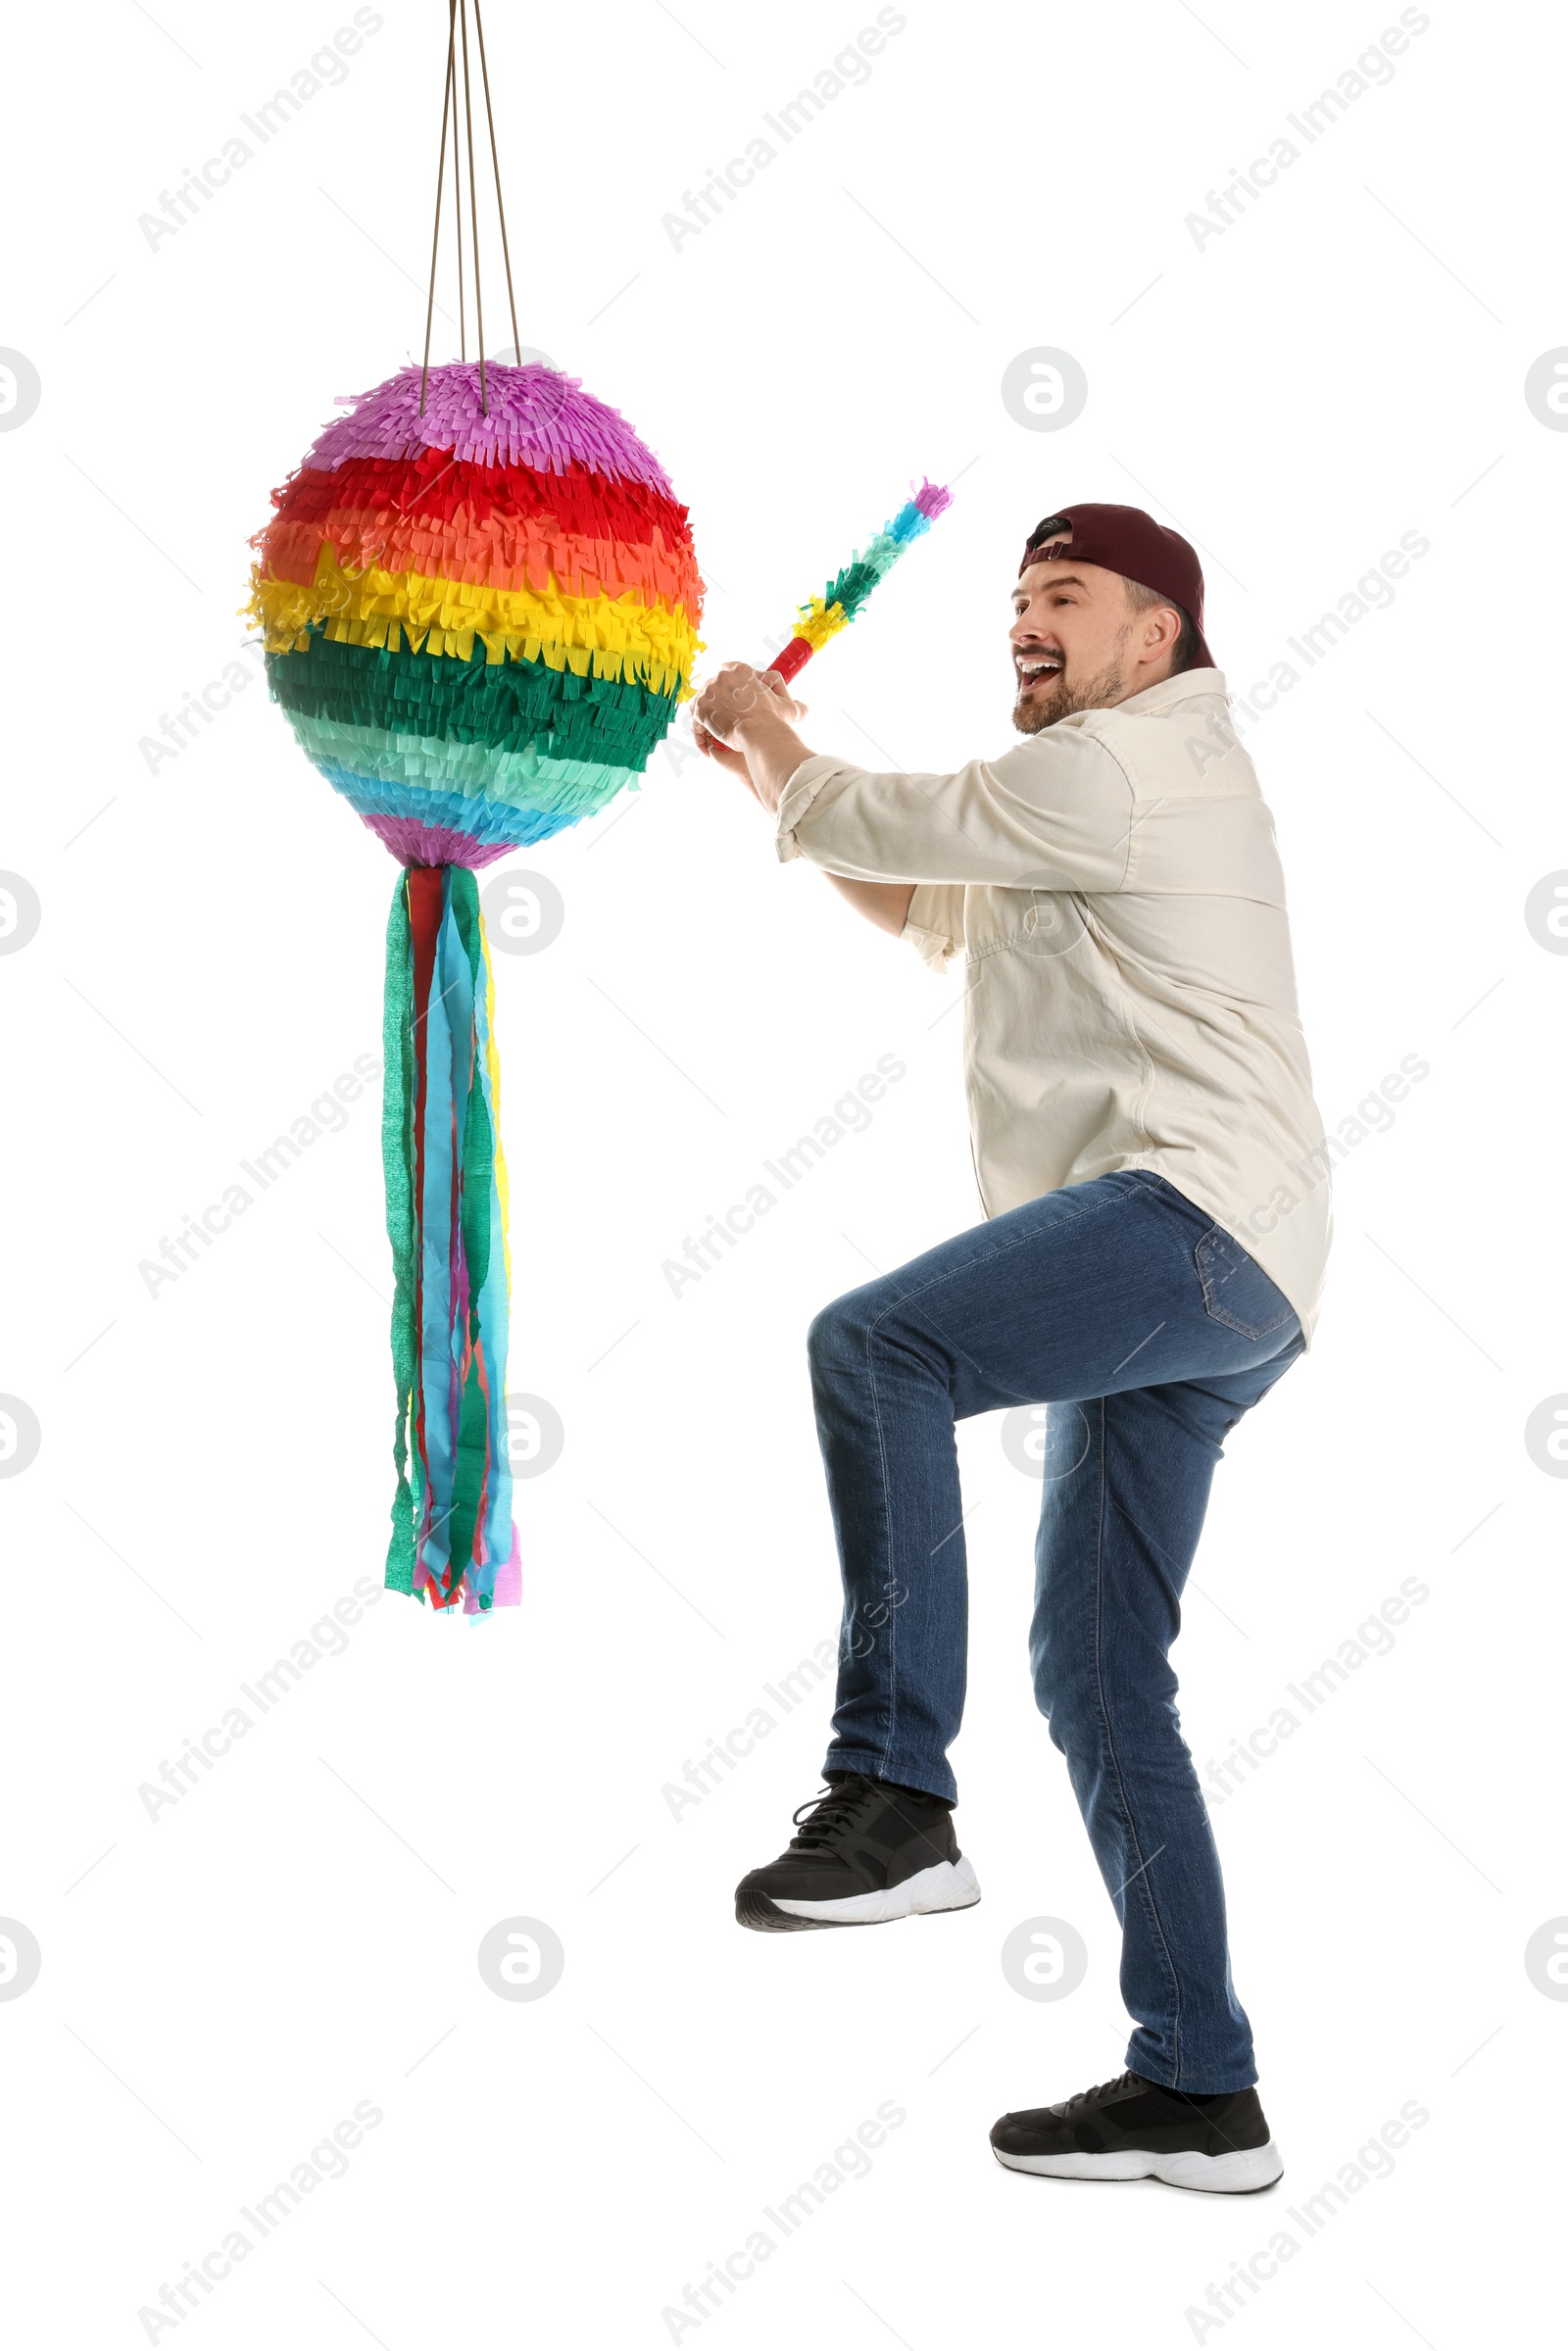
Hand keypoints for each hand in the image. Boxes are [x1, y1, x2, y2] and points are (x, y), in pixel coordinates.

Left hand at [693, 662, 807, 762]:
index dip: (727, 685)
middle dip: (714, 703)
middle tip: (721, 720)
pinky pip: (694, 720)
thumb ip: (797, 706)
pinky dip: (698, 733)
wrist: (760, 733)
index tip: (730, 700)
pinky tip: (705, 745)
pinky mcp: (700, 708)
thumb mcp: (789, 709)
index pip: (727, 669)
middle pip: (711, 687)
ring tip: (711, 735)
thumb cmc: (774, 721)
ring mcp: (709, 691)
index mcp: (740, 670)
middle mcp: (722, 676)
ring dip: (704, 718)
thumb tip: (804, 709)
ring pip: (700, 703)